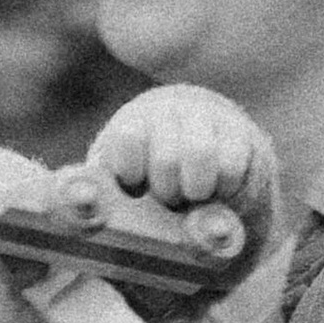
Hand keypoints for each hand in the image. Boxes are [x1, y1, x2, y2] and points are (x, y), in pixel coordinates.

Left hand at [87, 86, 281, 264]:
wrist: (200, 151)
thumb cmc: (149, 181)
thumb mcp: (121, 185)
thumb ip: (100, 198)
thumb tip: (80, 210)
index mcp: (133, 123)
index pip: (127, 138)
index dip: (132, 171)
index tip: (135, 185)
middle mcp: (171, 112)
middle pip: (167, 158)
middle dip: (168, 192)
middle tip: (169, 199)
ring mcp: (209, 119)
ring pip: (203, 157)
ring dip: (197, 190)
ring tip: (194, 197)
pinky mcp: (243, 135)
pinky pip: (234, 168)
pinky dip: (227, 192)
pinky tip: (220, 192)